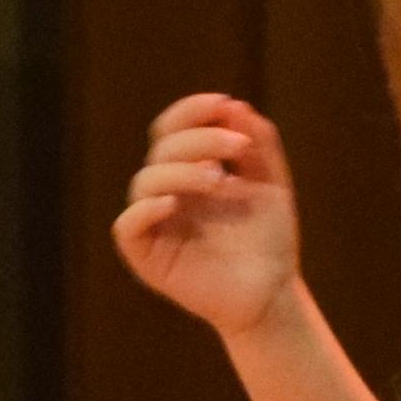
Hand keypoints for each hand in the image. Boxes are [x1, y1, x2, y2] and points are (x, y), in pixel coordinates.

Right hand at [115, 94, 305, 338]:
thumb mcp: (271, 184)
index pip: (174, 129)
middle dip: (200, 139)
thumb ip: (258, 144)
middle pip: (163, 149)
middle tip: (237, 148)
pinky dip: (146, 209)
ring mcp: (156, 224)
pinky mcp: (148, 257)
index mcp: (190, 172)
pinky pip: (128, 226)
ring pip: (144, 181)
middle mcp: (169, 193)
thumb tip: (234, 106)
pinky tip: (174, 204)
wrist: (272, 295)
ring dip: (181, 170)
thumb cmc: (269, 241)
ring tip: (219, 180)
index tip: (223, 105)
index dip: (191, 111)